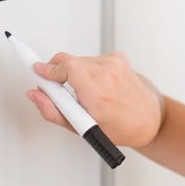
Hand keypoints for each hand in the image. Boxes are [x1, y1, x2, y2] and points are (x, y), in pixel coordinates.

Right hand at [26, 51, 163, 147]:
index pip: (68, 68)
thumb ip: (53, 111)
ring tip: (84, 92)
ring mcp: (115, 63)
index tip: (36, 70)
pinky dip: (87, 70)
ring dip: (73, 73)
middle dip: (57, 72)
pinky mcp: (118, 57)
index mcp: (99, 95)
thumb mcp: (83, 128)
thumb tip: (35, 95)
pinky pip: (91, 59)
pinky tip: (96, 85)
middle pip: (68, 61)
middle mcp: (109, 75)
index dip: (48, 68)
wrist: (149, 118)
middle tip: (56, 88)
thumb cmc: (121, 127)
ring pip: (78, 60)